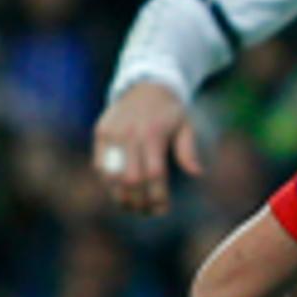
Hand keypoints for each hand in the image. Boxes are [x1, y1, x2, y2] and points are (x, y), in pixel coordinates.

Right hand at [93, 80, 203, 215]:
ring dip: (120, 197)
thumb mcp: (185, 125)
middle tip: (146, 212)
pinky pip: (99, 166)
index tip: (161, 210)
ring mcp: (112, 133)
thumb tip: (197, 173)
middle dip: (138, 201)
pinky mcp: (100, 133)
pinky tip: (119, 191)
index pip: (154, 174)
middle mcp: (130, 134)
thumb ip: (188, 150)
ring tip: (131, 207)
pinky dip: (108, 183)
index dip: (157, 196)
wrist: (147, 83)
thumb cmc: (170, 110)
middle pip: (131, 179)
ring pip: (111, 176)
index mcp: (154, 133)